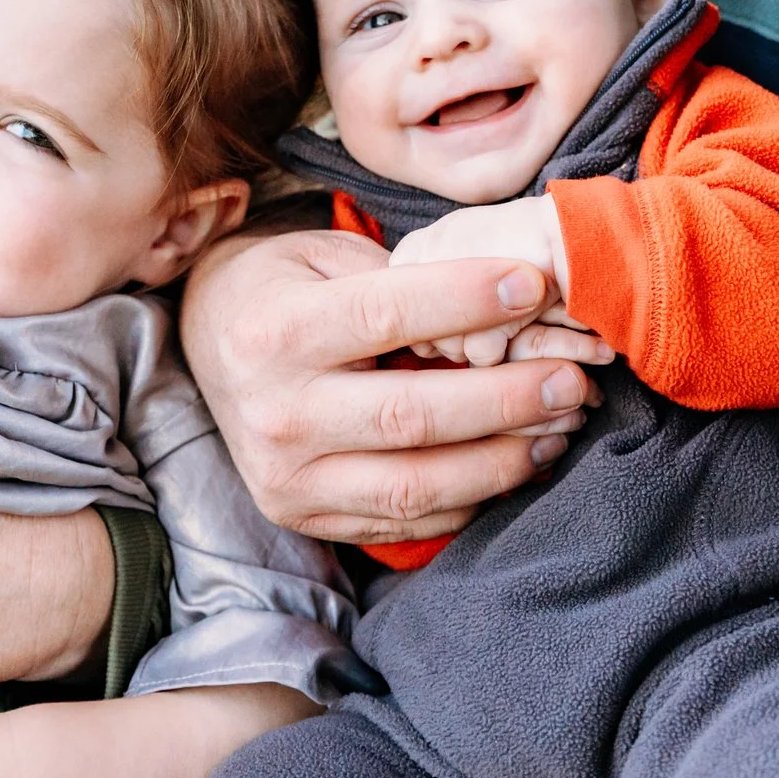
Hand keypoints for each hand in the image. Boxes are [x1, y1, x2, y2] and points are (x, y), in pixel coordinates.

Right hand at [179, 224, 601, 544]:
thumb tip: (506, 291)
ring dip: (502, 461)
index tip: (534, 284)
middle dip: (505, 399)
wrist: (209, 343)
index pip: (383, 314)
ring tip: (558, 426)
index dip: (466, 299)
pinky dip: (472, 498)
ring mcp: (288, 478)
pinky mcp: (306, 517)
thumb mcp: (324, 257)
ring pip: (414, 485)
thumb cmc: (286, 286)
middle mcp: (276, 413)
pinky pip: (406, 520)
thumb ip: (399, 277)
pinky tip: (519, 462)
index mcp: (275, 332)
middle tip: (569, 378)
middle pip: (409, 416)